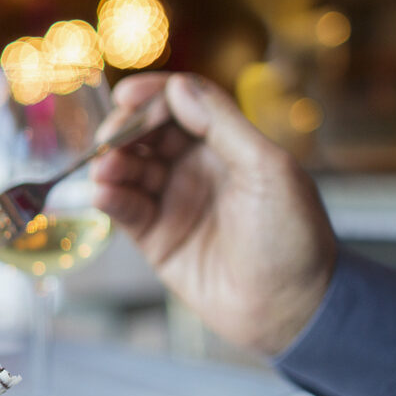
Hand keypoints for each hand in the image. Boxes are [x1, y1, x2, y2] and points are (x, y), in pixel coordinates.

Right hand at [91, 72, 336, 355]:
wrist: (288, 309)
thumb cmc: (292, 238)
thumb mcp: (267, 170)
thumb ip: (222, 125)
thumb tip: (178, 86)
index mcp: (229, 145)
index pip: (183, 104)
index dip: (154, 95)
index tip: (128, 94)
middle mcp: (197, 168)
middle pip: (148, 133)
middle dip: (125, 129)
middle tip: (110, 138)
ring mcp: (174, 202)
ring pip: (131, 169)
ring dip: (112, 164)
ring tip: (105, 169)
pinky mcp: (156, 238)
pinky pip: (126, 209)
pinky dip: (110, 197)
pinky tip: (103, 194)